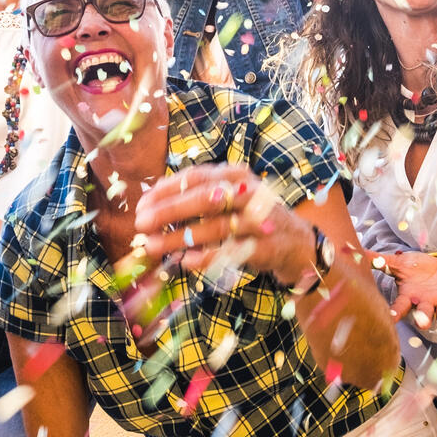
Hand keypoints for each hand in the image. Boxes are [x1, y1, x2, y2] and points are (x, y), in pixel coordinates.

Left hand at [129, 164, 316, 287]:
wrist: (296, 242)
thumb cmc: (250, 218)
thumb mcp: (227, 199)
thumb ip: (196, 200)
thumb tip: (151, 208)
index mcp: (235, 174)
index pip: (196, 177)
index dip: (166, 190)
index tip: (142, 205)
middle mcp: (248, 191)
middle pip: (205, 198)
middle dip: (168, 211)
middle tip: (141, 223)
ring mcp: (259, 218)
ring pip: (215, 227)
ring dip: (179, 238)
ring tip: (152, 246)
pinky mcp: (265, 246)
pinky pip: (231, 252)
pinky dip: (206, 257)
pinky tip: (185, 262)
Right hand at [374, 251, 436, 329]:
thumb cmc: (417, 269)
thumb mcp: (400, 263)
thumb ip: (380, 261)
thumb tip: (353, 252)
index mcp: (410, 297)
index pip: (401, 307)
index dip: (396, 312)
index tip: (390, 318)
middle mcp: (426, 304)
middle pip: (424, 314)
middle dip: (423, 318)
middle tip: (422, 322)